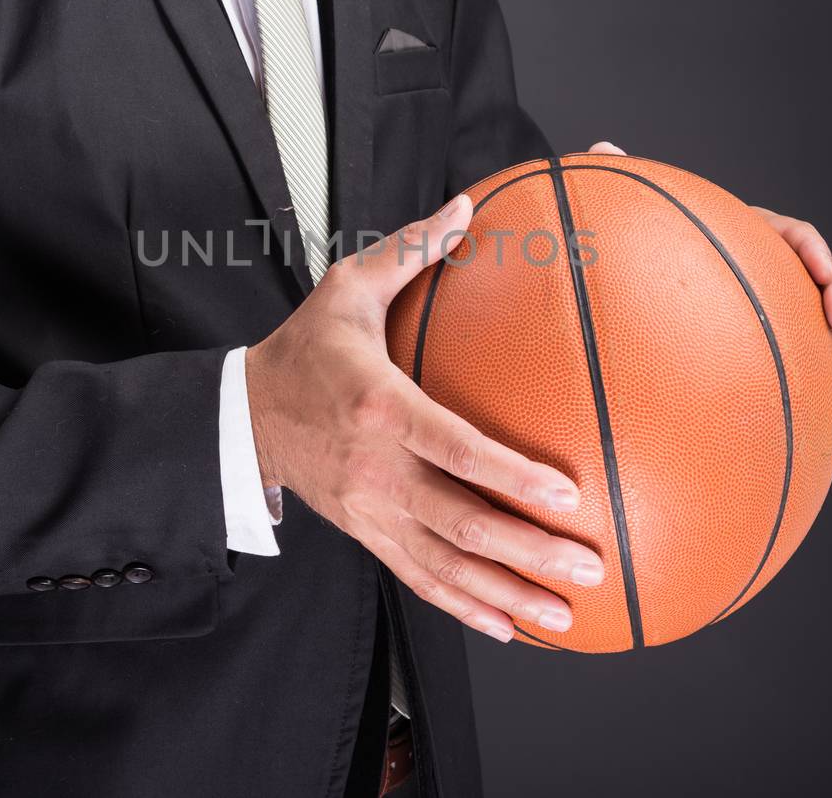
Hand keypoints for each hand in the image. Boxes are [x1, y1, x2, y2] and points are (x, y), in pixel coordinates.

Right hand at [246, 196, 606, 641]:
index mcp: (380, 407)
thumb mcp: (347, 287)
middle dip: (527, 551)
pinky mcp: (367, 534)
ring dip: (507, 594)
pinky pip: (420, 578)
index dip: (510, 475)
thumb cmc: (304, 348)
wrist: (243, 415)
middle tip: (589, 565)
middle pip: (459, 522)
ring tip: (564, 616)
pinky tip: (508, 626)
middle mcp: (377, 469)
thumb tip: (468, 204)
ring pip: (446, 565)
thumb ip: (412, 250)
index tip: (565, 493)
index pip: (454, 448)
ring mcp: (371, 511)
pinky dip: (465, 607)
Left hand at [588, 142, 831, 419]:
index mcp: (752, 236)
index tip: (815, 270)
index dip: (811, 248)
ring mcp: (785, 312)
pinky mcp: (784, 348)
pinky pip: (818, 366)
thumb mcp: (637, 221)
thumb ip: (628, 184)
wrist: (651, 304)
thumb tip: (604, 147)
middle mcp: (777, 272)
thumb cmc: (650, 254)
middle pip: (827, 280)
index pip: (793, 233)